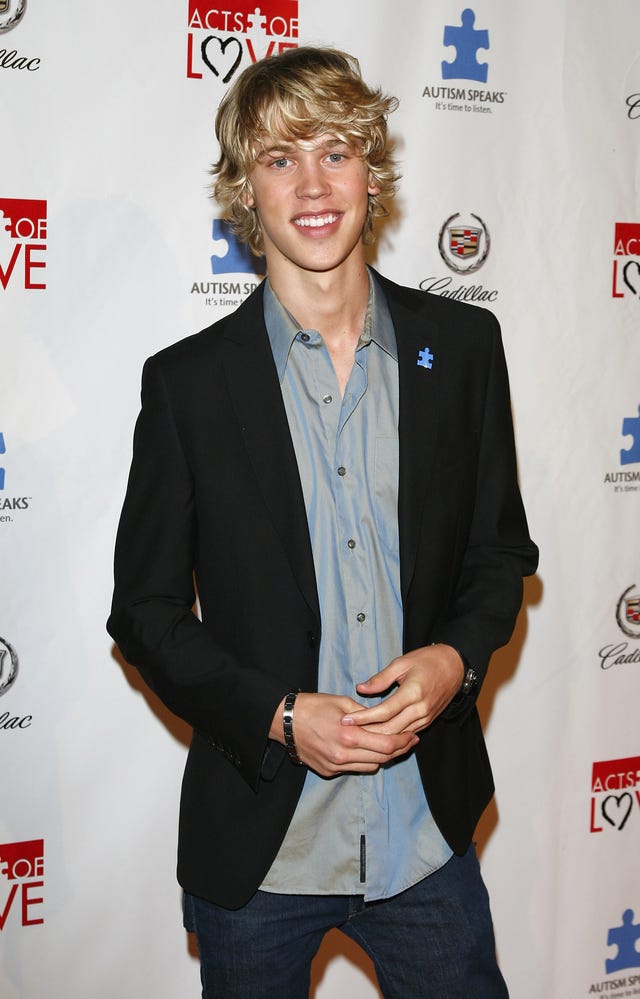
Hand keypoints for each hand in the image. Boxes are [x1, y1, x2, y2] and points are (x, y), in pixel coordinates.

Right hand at [270, 692, 418, 777]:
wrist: (285, 721)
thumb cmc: (313, 706)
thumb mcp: (342, 702)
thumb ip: (365, 715)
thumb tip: (384, 720)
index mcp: (349, 735)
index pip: (387, 745)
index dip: (403, 741)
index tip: (412, 735)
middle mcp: (344, 755)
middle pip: (382, 759)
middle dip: (399, 750)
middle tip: (409, 741)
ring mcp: (335, 765)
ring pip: (371, 767)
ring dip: (383, 757)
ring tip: (391, 745)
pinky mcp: (328, 771)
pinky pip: (355, 769)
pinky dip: (365, 760)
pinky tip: (368, 750)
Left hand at [341, 645, 464, 735]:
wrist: (455, 666)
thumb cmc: (427, 660)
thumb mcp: (402, 662)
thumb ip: (381, 678)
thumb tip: (360, 688)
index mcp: (413, 693)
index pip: (384, 712)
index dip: (363, 718)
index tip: (346, 720)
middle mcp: (420, 709)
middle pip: (390, 729)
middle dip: (367, 733)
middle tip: (347, 732)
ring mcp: (425, 718)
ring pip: (398, 735)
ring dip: (378, 737)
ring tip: (358, 736)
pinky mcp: (427, 722)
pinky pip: (406, 733)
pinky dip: (391, 736)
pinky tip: (376, 736)